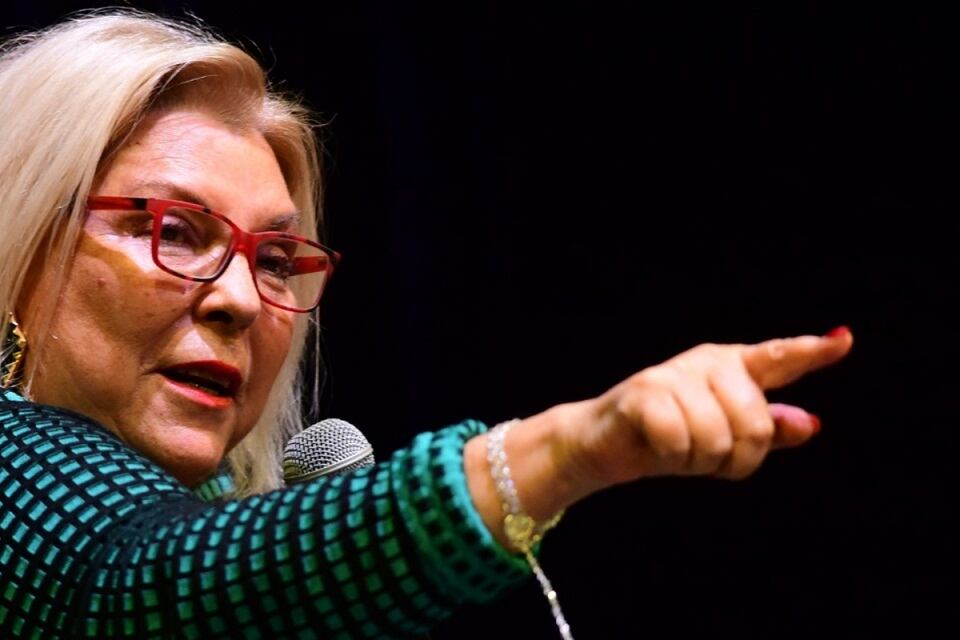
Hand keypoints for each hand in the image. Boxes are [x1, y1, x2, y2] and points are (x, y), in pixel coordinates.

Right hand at [465, 327, 853, 536]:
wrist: (603, 444)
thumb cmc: (666, 438)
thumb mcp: (722, 440)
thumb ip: (766, 431)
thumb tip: (811, 424)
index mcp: (729, 368)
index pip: (777, 359)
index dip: (812, 351)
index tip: (844, 340)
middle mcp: (705, 363)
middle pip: (756, 424)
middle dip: (736, 457)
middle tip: (707, 457)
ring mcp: (673, 374)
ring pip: (718, 438)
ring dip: (699, 461)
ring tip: (678, 450)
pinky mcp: (644, 392)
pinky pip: (681, 442)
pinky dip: (671, 458)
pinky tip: (656, 447)